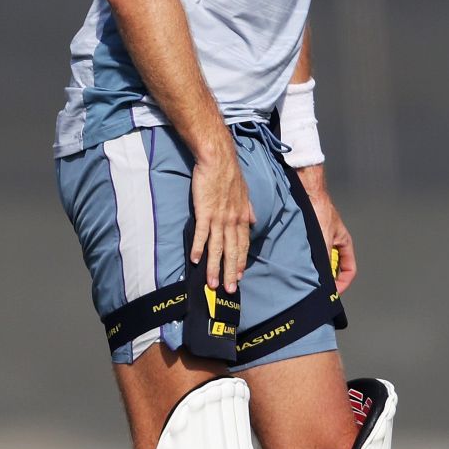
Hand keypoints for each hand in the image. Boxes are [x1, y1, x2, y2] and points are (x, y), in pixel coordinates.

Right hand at [190, 143, 253, 292]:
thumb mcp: (245, 194)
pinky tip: (194, 260)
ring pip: (218, 247)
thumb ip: (249, 210)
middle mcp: (233, 220)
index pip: (243, 244)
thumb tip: (254, 221)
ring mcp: (219, 217)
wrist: (219, 159)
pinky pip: (201, 234)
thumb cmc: (230, 175)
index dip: (241, 261)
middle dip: (231, 272)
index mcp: (242, 217)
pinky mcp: (205, 212)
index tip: (239, 275)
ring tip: (213, 283)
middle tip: (229, 290)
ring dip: (214, 267)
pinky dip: (198, 248)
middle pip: (232, 251)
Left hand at [297, 165, 356, 291]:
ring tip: (302, 273)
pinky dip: (302, 259)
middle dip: (324, 277)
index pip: (349, 270)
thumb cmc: (319, 209)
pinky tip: (293, 261)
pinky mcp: (306, 236)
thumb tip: (323, 279)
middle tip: (314, 285)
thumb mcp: (324, 238)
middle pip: (332, 267)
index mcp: (343, 243)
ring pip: (318, 261)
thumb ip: (325, 259)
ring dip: (312, 268)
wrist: (305, 192)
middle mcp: (332, 242)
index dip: (343, 283)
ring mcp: (320, 239)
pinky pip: (306, 253)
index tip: (333, 291)